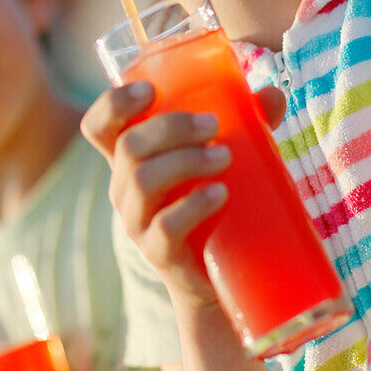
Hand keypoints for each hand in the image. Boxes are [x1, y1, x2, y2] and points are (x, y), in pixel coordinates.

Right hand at [82, 82, 285, 304]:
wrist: (218, 280)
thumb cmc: (215, 203)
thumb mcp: (225, 158)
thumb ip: (246, 123)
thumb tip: (272, 96)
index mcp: (130, 160)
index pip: (99, 127)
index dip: (113, 103)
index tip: (150, 90)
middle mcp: (124, 189)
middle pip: (128, 146)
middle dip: (171, 127)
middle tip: (213, 125)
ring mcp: (137, 223)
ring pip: (143, 180)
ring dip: (185, 161)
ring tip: (224, 157)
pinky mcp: (159, 254)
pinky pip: (164, 226)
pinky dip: (193, 205)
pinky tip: (220, 194)